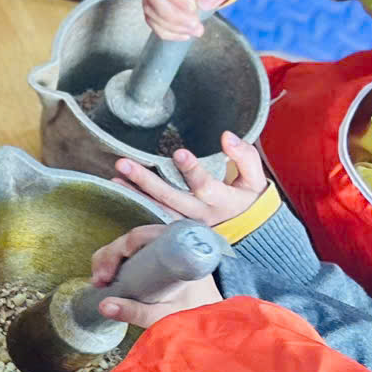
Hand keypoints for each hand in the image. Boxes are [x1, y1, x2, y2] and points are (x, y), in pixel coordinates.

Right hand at [84, 224, 224, 329]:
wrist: (213, 318)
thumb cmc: (195, 314)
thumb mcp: (164, 315)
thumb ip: (136, 311)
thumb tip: (103, 305)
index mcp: (182, 247)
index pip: (146, 234)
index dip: (122, 247)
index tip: (110, 271)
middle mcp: (173, 242)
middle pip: (134, 237)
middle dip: (110, 255)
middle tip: (100, 280)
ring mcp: (164, 249)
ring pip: (129, 244)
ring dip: (109, 259)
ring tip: (99, 282)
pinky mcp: (157, 257)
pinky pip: (133, 252)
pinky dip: (115, 262)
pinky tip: (106, 277)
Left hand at [112, 131, 269, 226]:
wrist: (249, 234)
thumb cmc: (249, 201)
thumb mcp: (255, 180)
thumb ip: (245, 157)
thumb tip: (227, 136)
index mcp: (222, 201)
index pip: (205, 186)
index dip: (192, 170)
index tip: (178, 152)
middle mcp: (201, 216)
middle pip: (171, 198)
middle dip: (147, 181)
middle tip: (124, 163)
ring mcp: (186, 225)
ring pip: (158, 209)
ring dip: (135, 194)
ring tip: (115, 177)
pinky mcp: (176, 230)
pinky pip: (154, 218)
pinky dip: (137, 205)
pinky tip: (119, 191)